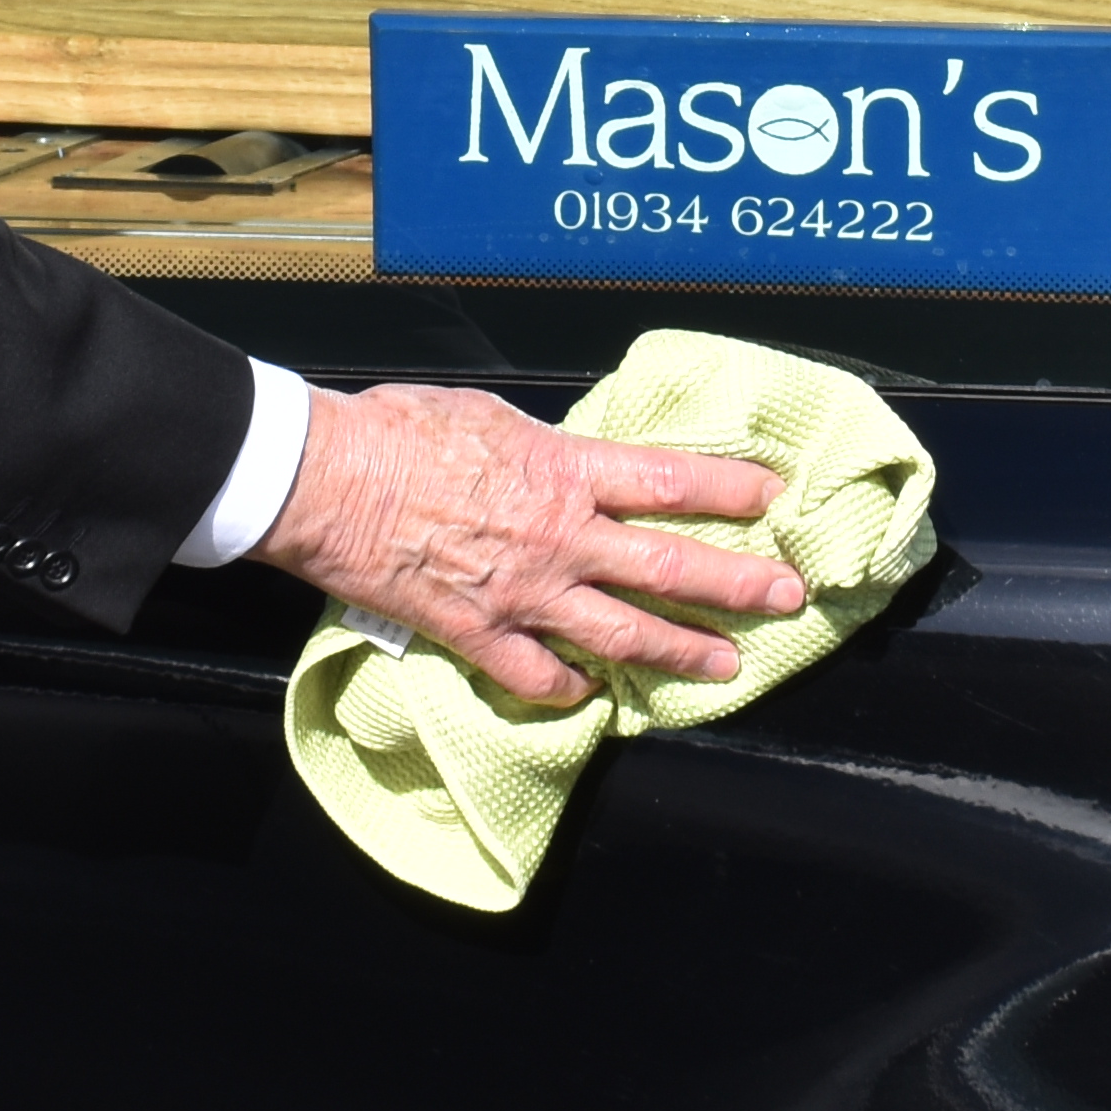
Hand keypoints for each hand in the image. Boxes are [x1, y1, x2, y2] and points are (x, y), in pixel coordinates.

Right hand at [249, 381, 807, 708]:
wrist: (326, 482)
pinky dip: (571, 689)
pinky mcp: (478, 635)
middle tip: (785, 596)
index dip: (728, 490)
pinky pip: (539, 676)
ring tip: (725, 665)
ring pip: (621, 634)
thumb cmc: (397, 431)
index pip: (669, 483)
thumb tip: (563, 460)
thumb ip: (540, 448)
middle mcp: (559, 541)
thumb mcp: (487, 415)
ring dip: (680, 651)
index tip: (772, 495)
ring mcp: (524, 595)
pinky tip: (592, 694)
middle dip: (736, 585)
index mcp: (563, 472)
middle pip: (668, 568)